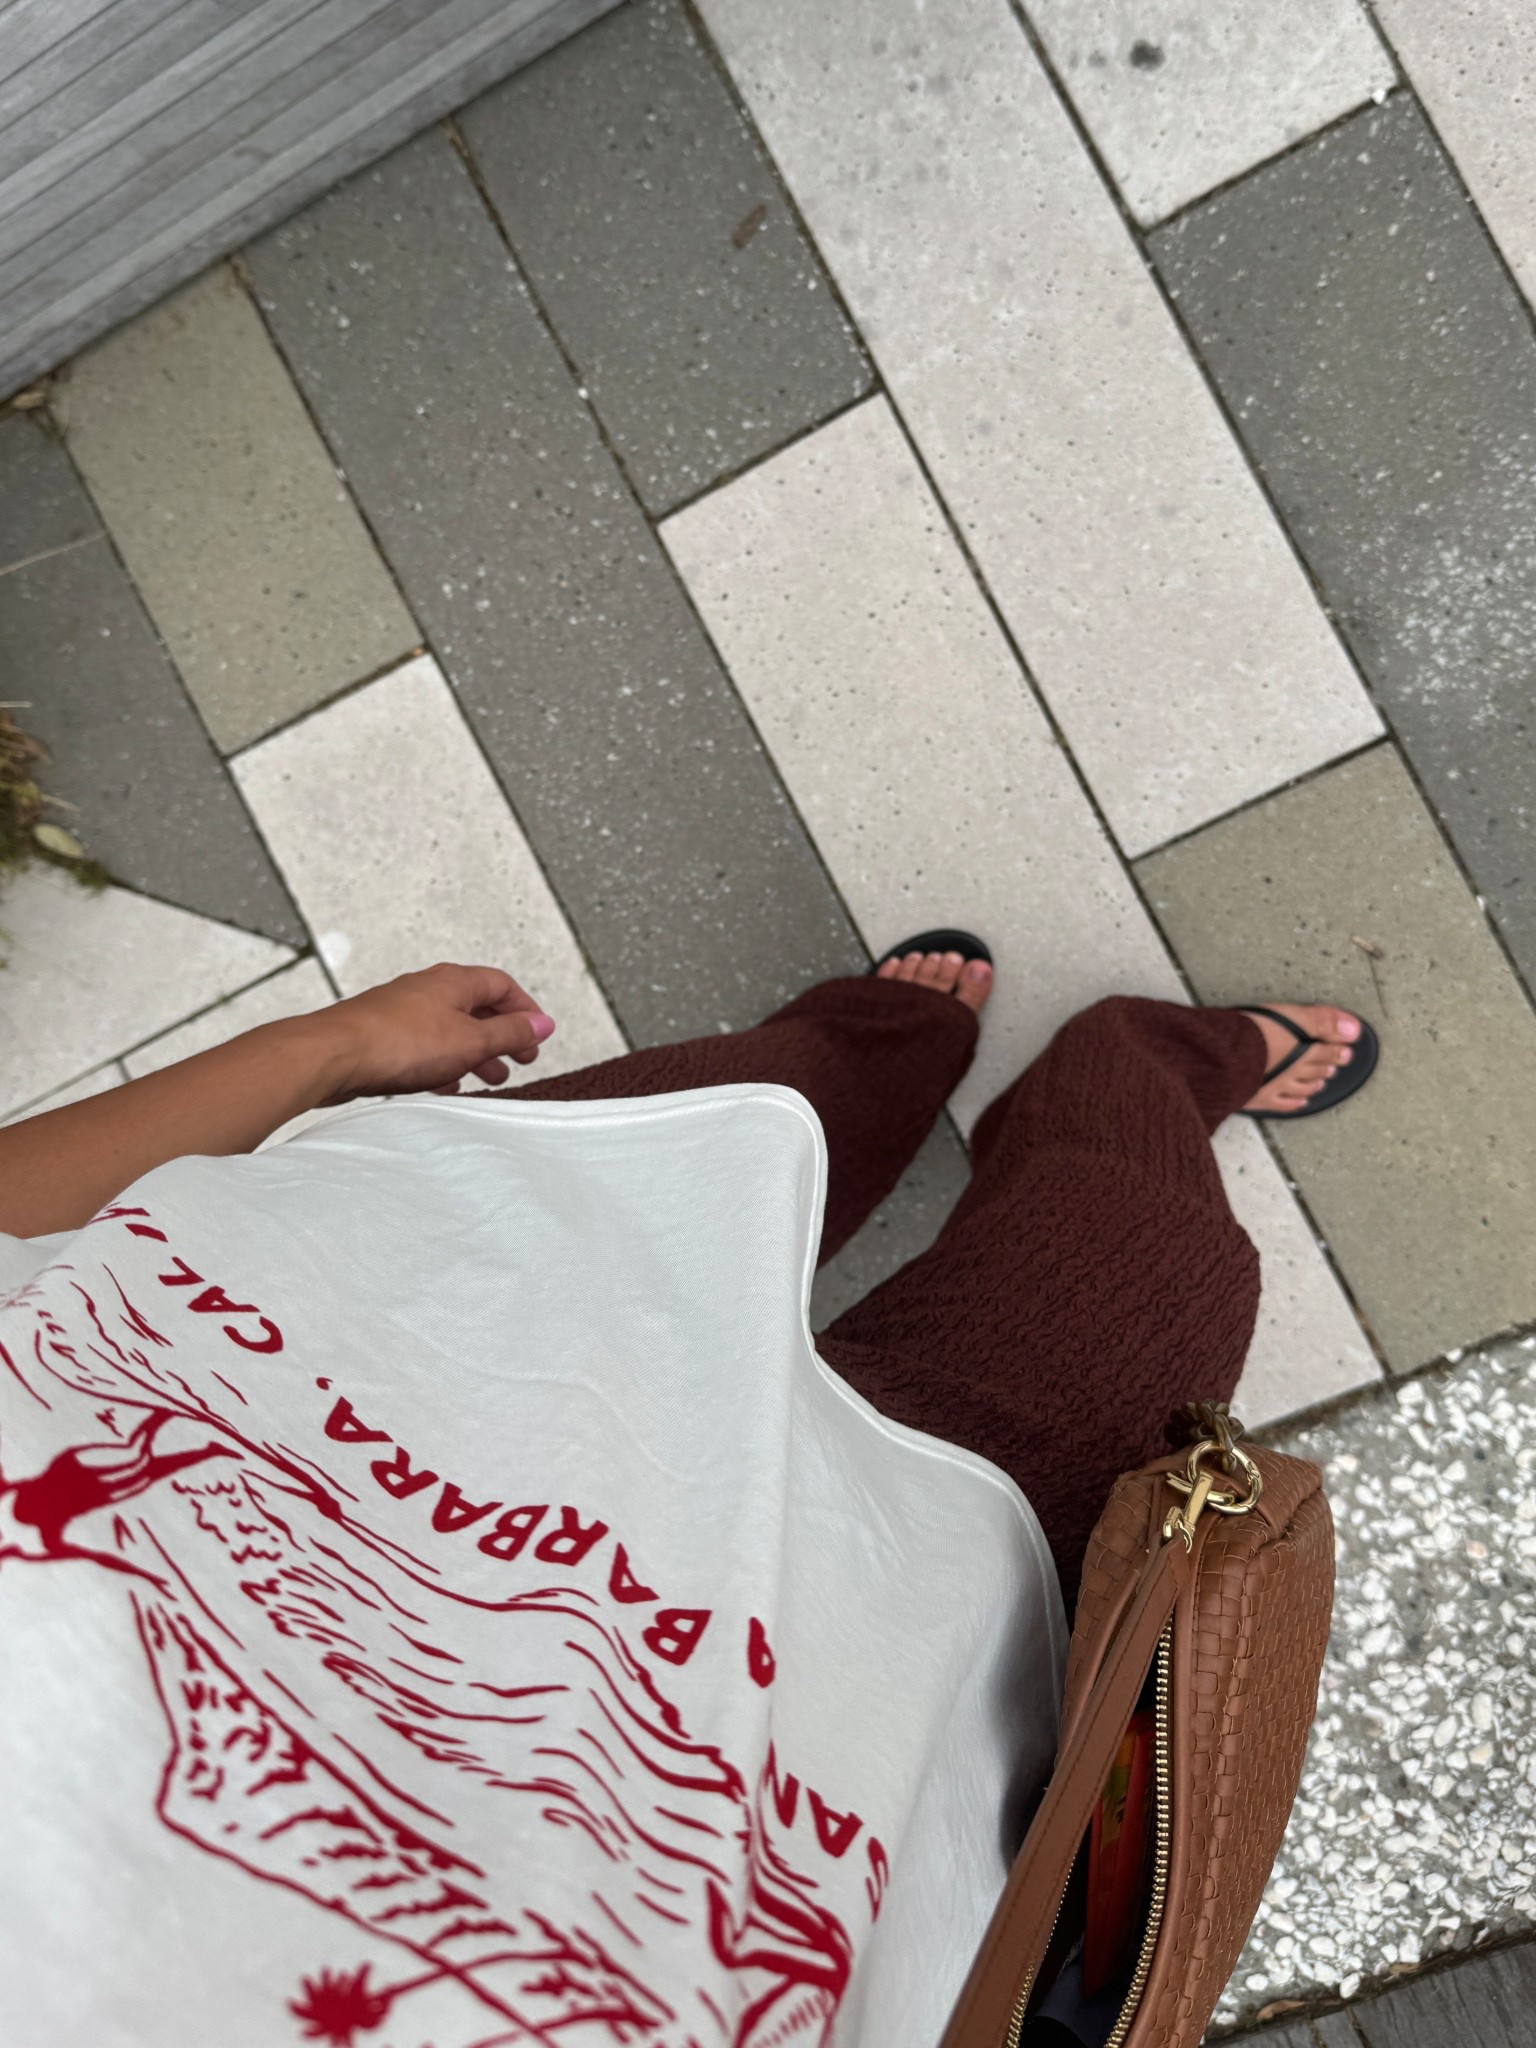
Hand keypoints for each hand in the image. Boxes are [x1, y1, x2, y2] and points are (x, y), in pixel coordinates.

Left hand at [311, 964, 555, 1102]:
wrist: (332, 1056)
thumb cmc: (397, 1042)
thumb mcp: (471, 1041)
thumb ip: (509, 1033)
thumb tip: (541, 1024)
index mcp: (453, 981)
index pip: (501, 985)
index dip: (524, 1010)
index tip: (537, 1033)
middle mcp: (426, 989)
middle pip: (476, 1008)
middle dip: (500, 1036)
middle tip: (517, 1059)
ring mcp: (401, 1012)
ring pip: (448, 1030)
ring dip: (472, 1053)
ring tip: (487, 1078)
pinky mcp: (380, 1036)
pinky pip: (421, 1047)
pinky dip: (441, 1063)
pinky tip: (444, 1085)